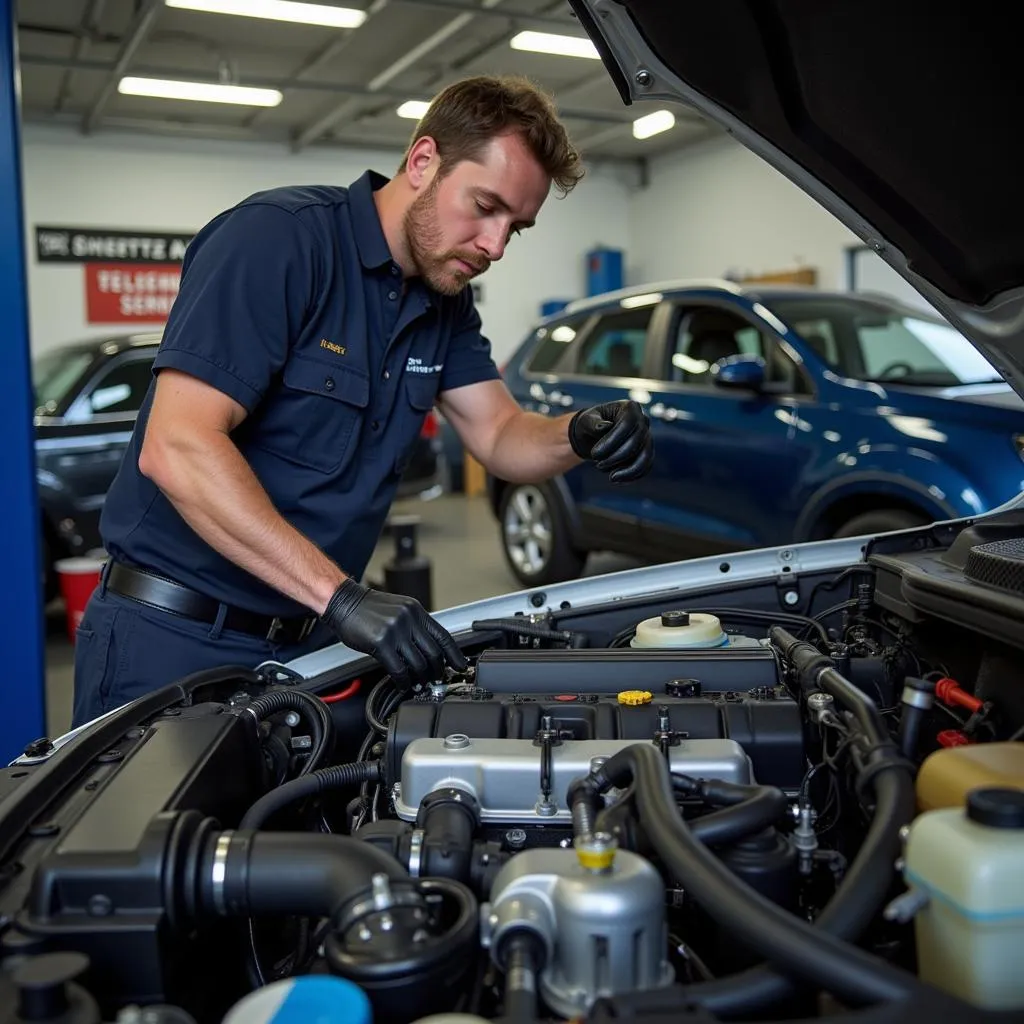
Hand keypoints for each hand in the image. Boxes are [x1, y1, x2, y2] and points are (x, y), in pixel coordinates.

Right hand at [322, 579, 466, 689]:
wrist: (344, 602)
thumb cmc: (369, 608)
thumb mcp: (399, 609)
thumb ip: (414, 625)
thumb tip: (429, 647)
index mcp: (416, 611)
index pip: (443, 635)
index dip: (454, 654)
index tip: (461, 665)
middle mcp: (409, 619)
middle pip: (433, 652)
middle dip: (438, 670)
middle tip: (438, 679)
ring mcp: (395, 631)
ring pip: (418, 663)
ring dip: (421, 678)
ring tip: (421, 684)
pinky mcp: (381, 643)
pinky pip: (399, 669)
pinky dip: (404, 680)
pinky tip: (404, 684)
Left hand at [568, 399, 652, 482]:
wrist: (594, 436)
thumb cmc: (590, 425)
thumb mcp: (586, 420)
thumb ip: (592, 423)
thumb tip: (604, 427)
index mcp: (630, 407)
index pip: (627, 424)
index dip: (612, 441)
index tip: (595, 454)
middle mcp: (643, 420)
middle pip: (635, 442)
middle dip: (616, 457)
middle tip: (598, 464)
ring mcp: (647, 437)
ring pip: (645, 457)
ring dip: (628, 470)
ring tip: (611, 477)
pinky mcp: (646, 452)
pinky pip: (645, 467)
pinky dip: (632, 476)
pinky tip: (618, 480)